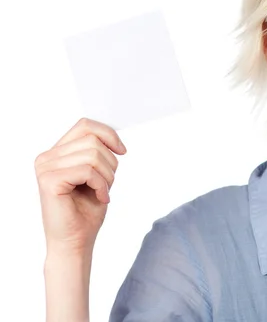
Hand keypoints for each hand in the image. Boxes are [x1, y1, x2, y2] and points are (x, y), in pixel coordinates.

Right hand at [34, 117, 126, 255]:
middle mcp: (47, 157)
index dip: (109, 134)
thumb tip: (111, 133)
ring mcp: (45, 168)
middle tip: (107, 183)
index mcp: (57, 152)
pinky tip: (100, 198)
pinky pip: (88, 171)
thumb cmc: (86, 209)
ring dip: (107, 176)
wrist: (76, 241)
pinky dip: (101, 185)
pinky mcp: (49, 181)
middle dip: (110, 162)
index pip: (85, 125)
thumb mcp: (96, 171)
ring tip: (102, 192)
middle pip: (92, 140)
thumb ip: (96, 150)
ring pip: (92, 155)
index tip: (122, 151)